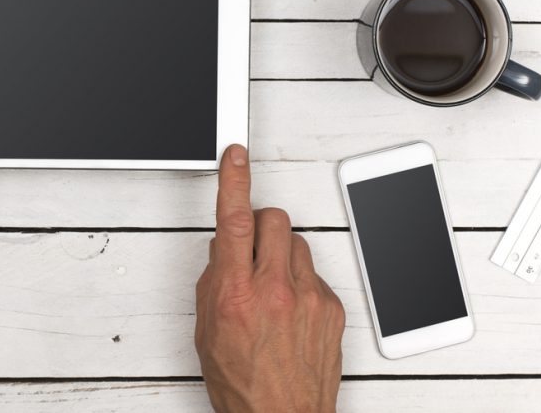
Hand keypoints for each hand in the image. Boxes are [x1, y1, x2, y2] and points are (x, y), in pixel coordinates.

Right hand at [195, 145, 344, 412]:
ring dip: (280, 251)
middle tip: (250, 246)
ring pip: (296, 241)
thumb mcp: (208, 330)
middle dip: (258, 224)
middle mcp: (275, 290)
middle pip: (273, 219)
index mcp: (236, 294)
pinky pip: (314, 271)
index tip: (236, 155)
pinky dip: (300, 280)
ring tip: (271, 284)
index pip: (233, 221)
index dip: (234, 180)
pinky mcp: (332, 307)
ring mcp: (309, 297)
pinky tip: (291, 308)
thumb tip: (222, 250)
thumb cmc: (243, 384)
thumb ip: (213, 281)